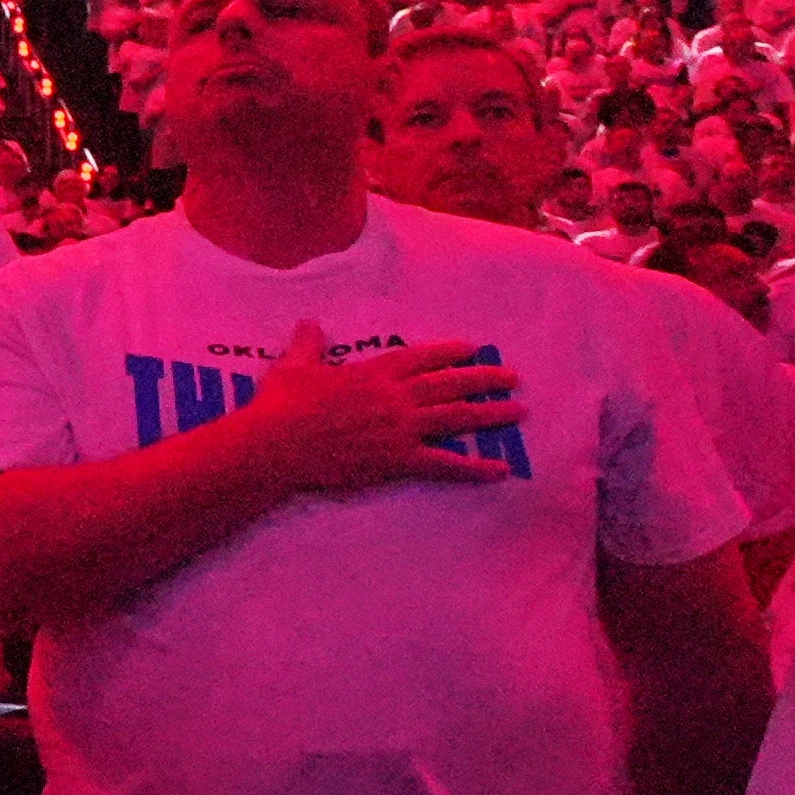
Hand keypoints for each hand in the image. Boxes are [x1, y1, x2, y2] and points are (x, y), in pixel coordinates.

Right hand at [231, 317, 521, 490]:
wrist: (277, 444)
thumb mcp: (294, 365)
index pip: (421, 358)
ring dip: (490, 414)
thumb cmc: (281, 404)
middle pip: (449, 384)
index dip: (449, 352)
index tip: (472, 349)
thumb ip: (308, 344)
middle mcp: (395, 397)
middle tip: (511, 378)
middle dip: (484, 380)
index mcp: (373, 373)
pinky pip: (445, 464)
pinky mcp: (399, 460)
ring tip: (517, 412)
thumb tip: (309, 324)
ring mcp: (400, 428)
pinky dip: (475, 468)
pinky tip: (500, 470)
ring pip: (456, 418)